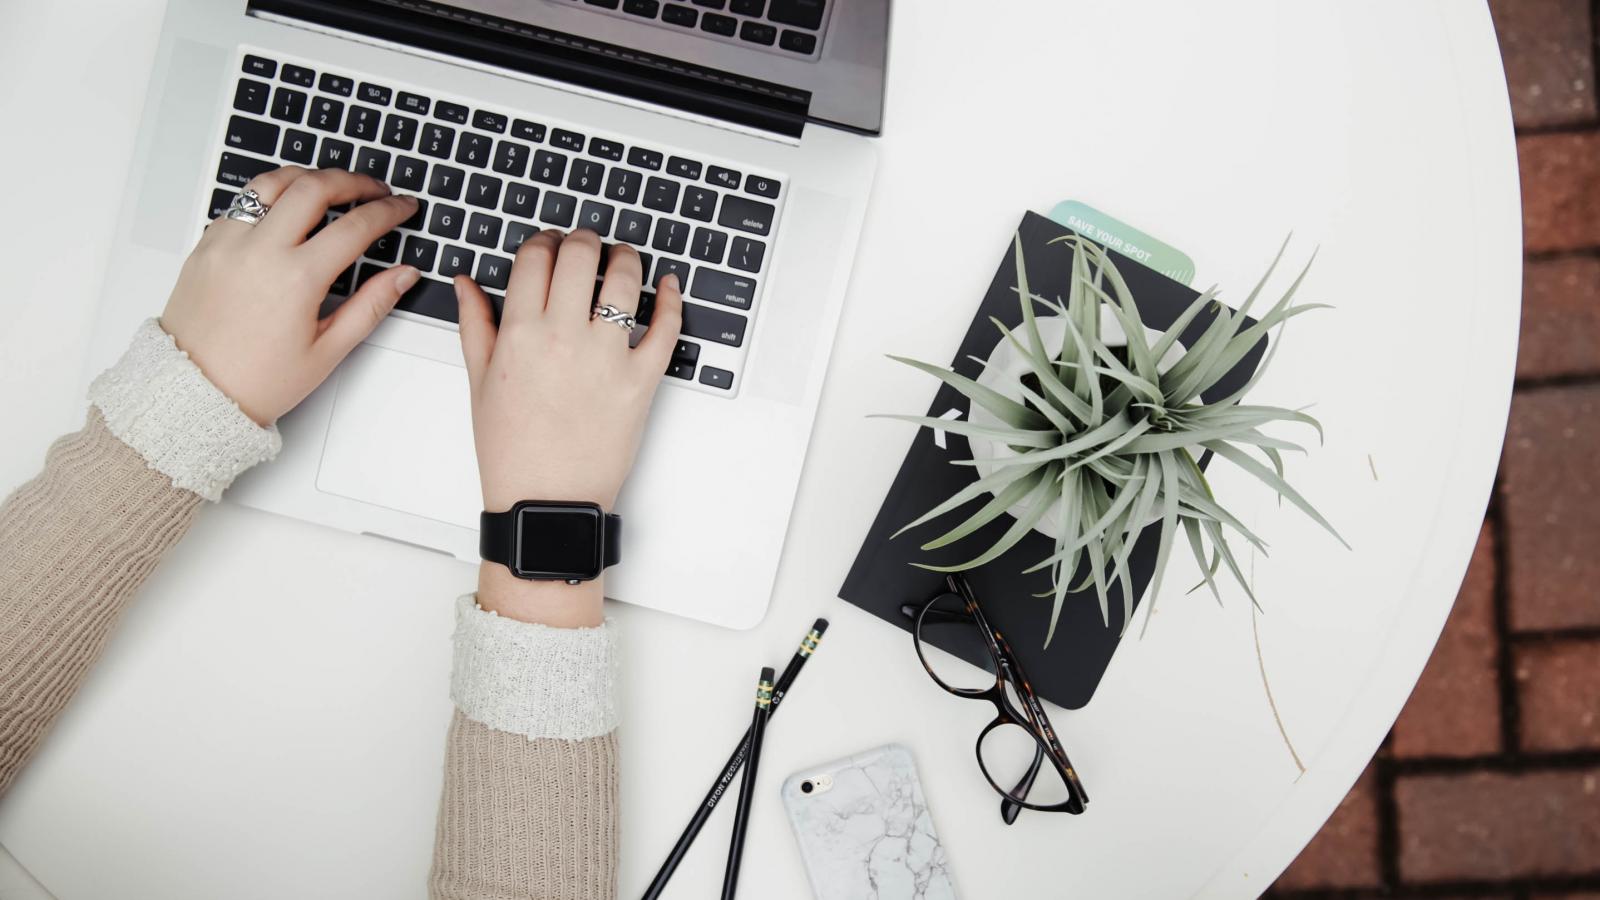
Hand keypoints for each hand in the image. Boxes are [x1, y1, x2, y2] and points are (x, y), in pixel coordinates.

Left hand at [160, 166, 420, 424]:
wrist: (194, 392)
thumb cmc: (257, 380)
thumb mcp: (328, 350)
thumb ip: (371, 305)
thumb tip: (403, 276)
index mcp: (296, 279)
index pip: (355, 226)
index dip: (388, 211)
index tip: (402, 207)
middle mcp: (259, 251)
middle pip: (314, 187)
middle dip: (353, 181)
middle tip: (374, 189)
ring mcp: (228, 242)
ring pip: (272, 182)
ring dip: (308, 177)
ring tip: (330, 186)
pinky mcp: (206, 244)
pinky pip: (242, 203)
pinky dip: (271, 197)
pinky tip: (287, 210)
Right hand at [456, 229, 681, 625]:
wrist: (546, 501)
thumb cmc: (511, 450)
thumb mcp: (479, 383)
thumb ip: (475, 324)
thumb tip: (467, 282)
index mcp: (520, 334)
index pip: (535, 257)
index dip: (544, 240)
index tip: (549, 244)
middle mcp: (564, 338)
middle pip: (580, 255)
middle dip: (584, 239)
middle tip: (586, 244)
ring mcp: (607, 358)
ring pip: (625, 280)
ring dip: (626, 258)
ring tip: (622, 259)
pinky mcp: (642, 381)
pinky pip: (666, 328)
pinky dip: (671, 299)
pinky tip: (667, 285)